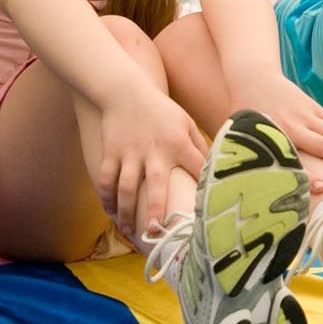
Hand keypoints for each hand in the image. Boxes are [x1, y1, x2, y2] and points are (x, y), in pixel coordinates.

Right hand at [95, 86, 211, 238]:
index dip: (205, 188)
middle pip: (156, 185)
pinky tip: (111, 212)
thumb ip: (200, 144)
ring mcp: (130, 153)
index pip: (198, 168)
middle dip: (156, 210)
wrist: (125, 91)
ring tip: (129, 230)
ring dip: (126, 211)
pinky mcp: (111, 153)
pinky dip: (106, 198)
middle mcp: (154, 150)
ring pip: (126, 188)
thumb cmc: (160, 109)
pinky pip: (106, 179)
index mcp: (178, 142)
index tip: (209, 211)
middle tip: (157, 232)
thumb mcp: (185, 121)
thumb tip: (216, 165)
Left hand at [230, 74, 322, 182]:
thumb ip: (252, 157)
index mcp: (278, 134)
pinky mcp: (311, 104)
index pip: (300, 160)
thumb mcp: (243, 136)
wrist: (253, 78)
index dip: (312, 177)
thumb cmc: (244, 114)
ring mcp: (306, 113)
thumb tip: (256, 182)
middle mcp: (296, 124)